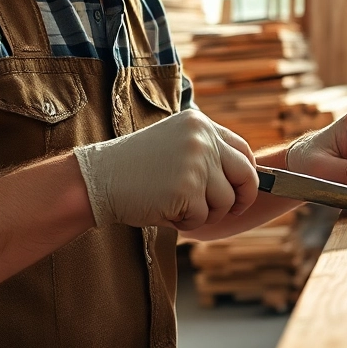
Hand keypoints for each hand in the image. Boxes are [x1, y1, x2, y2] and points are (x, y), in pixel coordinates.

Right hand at [72, 110, 258, 230]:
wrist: (98, 179)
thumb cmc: (136, 169)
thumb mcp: (175, 146)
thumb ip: (206, 154)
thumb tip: (245, 181)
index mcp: (200, 124)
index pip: (243, 150)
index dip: (247, 176)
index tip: (241, 192)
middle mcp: (202, 138)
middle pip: (245, 176)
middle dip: (241, 199)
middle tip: (227, 211)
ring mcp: (196, 162)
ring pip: (224, 202)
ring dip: (205, 214)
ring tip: (178, 207)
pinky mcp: (187, 188)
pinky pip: (202, 217)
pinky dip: (187, 223)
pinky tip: (165, 211)